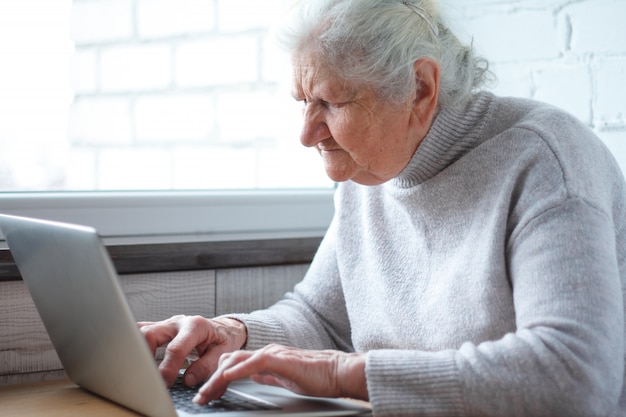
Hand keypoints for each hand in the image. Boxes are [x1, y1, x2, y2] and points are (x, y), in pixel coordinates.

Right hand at [138, 315, 246, 387]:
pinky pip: (143, 331)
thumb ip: (207, 366)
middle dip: (145, 355)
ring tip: (140, 368)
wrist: (225, 328)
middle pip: (151, 333)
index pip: (176, 348)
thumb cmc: (225, 339)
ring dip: (138, 349)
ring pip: (142, 331)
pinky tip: (134, 355)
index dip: (168, 368)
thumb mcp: (224, 352)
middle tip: (148, 375)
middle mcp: (178, 322)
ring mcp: (168, 324)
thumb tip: (189, 380)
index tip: (164, 383)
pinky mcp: (161, 328)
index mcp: (195, 326)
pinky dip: (136, 342)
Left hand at [192, 343, 367, 403]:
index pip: (234, 364)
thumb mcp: (286, 378)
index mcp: (267, 357)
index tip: (206, 394)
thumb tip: (254, 377)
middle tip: (199, 397)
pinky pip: (253, 363)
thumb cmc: (317, 376)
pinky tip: (226, 378)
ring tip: (206, 392)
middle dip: (210, 379)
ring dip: (217, 378)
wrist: (338, 371)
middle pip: (229, 360)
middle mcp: (266, 352)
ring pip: (236, 360)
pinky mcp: (280, 359)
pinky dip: (237, 370)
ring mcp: (272, 353)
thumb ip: (268, 375)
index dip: (217, 377)